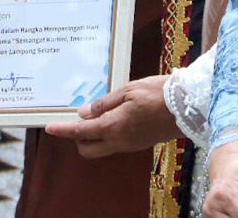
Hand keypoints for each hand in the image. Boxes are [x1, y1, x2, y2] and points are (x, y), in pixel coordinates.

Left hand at [43, 74, 180, 156]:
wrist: (188, 107)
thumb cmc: (158, 93)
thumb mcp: (127, 90)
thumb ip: (103, 104)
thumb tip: (84, 113)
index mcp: (114, 126)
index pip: (80, 132)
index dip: (62, 130)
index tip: (49, 128)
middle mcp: (120, 140)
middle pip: (87, 148)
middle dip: (76, 137)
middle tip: (76, 118)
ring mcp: (130, 145)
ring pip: (101, 148)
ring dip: (92, 136)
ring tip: (94, 113)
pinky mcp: (139, 143)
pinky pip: (115, 143)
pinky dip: (107, 134)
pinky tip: (111, 116)